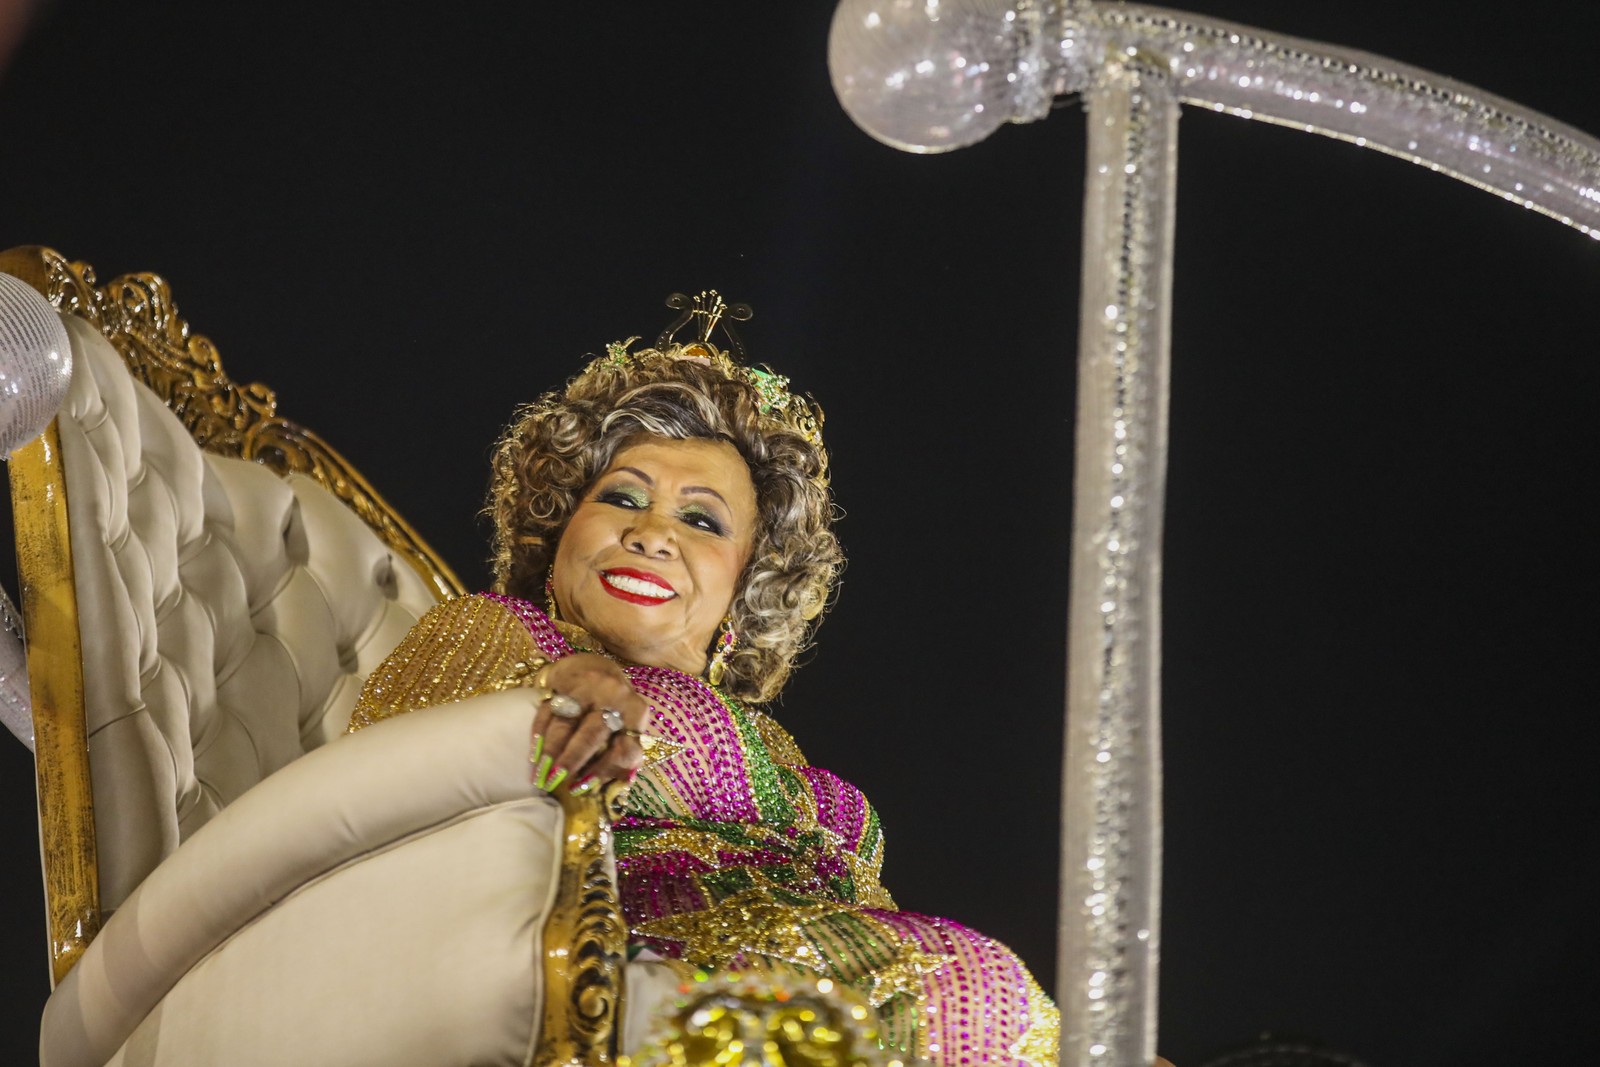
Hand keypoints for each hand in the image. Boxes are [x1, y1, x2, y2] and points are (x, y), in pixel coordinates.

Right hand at [528, 653, 652, 795]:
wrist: (594, 664)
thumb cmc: (613, 705)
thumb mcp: (628, 724)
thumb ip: (625, 753)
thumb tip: (620, 786)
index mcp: (635, 712)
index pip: (623, 749)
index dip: (603, 771)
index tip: (579, 787)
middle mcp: (613, 696)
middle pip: (590, 735)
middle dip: (571, 760)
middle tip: (553, 782)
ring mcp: (587, 686)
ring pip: (564, 723)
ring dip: (550, 751)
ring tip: (539, 774)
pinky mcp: (563, 680)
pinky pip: (547, 710)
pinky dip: (539, 733)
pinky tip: (534, 752)